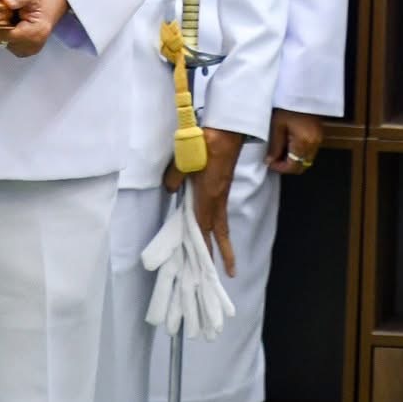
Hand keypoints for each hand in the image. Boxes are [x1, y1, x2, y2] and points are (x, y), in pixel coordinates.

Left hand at [0, 0, 69, 57]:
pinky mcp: (28, 47)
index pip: (4, 36)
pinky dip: (6, 32)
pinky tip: (11, 21)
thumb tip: (4, 1)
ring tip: (8, 14)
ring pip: (3, 42)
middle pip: (2, 40)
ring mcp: (31, 48)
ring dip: (0, 29)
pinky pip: (9, 42)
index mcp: (35, 32)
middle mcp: (33, 44)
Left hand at [164, 128, 243, 276]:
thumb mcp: (184, 163)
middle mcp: (218, 199)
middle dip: (225, 253)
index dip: (205, 249)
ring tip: (224, 254)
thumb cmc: (205, 145)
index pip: (205, 229)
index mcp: (208, 198)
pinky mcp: (223, 184)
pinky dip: (217, 220)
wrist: (226, 129)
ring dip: (222, 238)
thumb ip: (175, 178)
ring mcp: (223, 191)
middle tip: (231, 272)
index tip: (205, 267)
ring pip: (222, 220)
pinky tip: (211, 219)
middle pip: (221, 231)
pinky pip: (220, 208)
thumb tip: (171, 190)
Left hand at [267, 108, 323, 175]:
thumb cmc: (287, 106)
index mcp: (303, 142)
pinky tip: (289, 145)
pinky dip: (299, 153)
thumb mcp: (277, 126)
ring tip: (280, 151)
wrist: (302, 91)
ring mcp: (319, 140)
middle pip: (301, 166)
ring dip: (293, 160)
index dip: (280, 168)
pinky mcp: (319, 135)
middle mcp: (314, 144)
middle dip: (287, 166)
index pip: (293, 166)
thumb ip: (275, 146)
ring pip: (306, 160)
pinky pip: (310, 152)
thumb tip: (270, 161)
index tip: (269, 163)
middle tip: (274, 159)